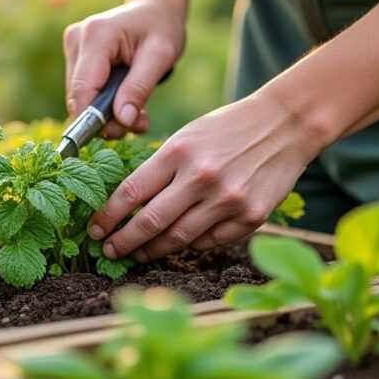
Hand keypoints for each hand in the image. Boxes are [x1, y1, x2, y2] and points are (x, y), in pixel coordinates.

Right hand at [64, 0, 184, 137]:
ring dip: (107, 114)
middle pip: (79, 97)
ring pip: (79, 98)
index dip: (94, 119)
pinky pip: (83, 91)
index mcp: (97, 35)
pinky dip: (104, 104)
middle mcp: (76, 39)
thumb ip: (139, 88)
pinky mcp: (75, 55)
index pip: (83, 89)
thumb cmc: (162, 27)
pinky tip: (126, 102)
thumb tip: (121, 121)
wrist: (155, 8)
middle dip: (106, 119)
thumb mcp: (161, 56)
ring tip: (137, 113)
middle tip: (138, 123)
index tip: (119, 134)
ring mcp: (73, 46)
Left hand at [86, 91, 320, 262]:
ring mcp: (228, 200)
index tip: (94, 230)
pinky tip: (178, 244)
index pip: (131, 192)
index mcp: (178, 152)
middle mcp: (201, 177)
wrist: (284, 125)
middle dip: (122, 242)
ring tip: (137, 254)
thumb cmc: (228, 129)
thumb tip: (127, 205)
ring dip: (152, 251)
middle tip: (108, 252)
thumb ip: (160, 168)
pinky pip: (209, 241)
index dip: (107, 216)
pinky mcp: (250, 216)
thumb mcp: (187, 136)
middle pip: (149, 222)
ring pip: (178, 238)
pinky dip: (190, 245)